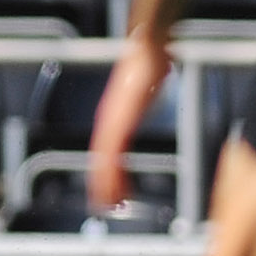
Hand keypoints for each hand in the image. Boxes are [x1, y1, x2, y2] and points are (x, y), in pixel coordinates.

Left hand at [89, 31, 171, 210]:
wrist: (148, 49)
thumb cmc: (150, 65)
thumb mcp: (150, 88)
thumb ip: (149, 96)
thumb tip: (156, 91)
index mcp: (115, 117)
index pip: (106, 151)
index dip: (105, 172)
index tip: (108, 190)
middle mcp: (108, 121)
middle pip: (100, 161)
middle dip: (101, 185)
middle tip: (104, 206)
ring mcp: (111, 122)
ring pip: (102, 162)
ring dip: (104, 184)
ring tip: (109, 203)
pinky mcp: (119, 121)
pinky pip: (112, 154)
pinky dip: (111, 173)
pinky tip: (114, 186)